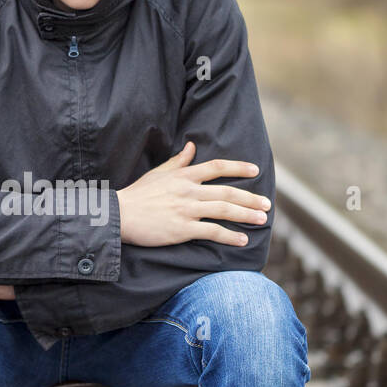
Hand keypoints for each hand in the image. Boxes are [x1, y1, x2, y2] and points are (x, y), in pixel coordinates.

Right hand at [115, 142, 270, 248]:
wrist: (119, 215)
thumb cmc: (137, 195)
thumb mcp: (158, 173)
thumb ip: (178, 161)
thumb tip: (192, 146)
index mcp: (183, 175)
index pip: (217, 167)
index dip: (239, 167)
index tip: (256, 171)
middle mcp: (189, 190)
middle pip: (228, 192)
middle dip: (251, 198)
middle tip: (267, 204)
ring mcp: (186, 210)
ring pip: (224, 210)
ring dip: (246, 215)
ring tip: (262, 220)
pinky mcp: (182, 229)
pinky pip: (212, 231)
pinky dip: (230, 236)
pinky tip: (242, 240)